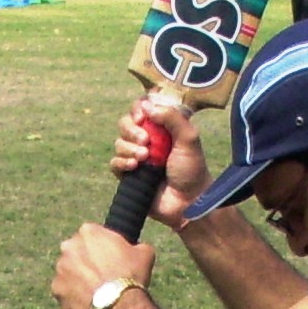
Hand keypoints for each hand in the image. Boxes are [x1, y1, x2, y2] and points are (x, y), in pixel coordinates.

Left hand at [52, 225, 154, 308]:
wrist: (119, 306)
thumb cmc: (131, 276)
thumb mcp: (144, 253)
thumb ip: (135, 245)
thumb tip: (136, 248)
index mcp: (88, 232)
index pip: (92, 234)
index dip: (101, 247)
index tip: (108, 258)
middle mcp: (68, 246)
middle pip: (76, 252)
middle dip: (85, 261)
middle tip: (100, 275)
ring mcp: (60, 269)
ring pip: (68, 272)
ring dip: (77, 279)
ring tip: (94, 292)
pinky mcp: (56, 289)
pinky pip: (64, 291)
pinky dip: (72, 296)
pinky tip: (87, 302)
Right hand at [115, 93, 210, 226]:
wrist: (187, 201)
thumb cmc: (192, 170)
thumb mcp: (189, 138)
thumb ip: (172, 117)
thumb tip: (148, 106)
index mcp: (162, 127)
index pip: (142, 108)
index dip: (138, 109)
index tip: (144, 116)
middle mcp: (148, 139)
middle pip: (125, 122)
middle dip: (131, 129)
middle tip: (145, 140)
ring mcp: (137, 157)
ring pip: (119, 142)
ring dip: (128, 147)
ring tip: (144, 157)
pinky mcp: (129, 175)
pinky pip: (115, 162)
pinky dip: (122, 162)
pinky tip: (134, 167)